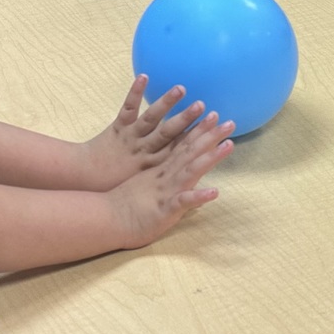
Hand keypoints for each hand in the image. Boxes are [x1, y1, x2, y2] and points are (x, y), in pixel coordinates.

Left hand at [81, 75, 223, 190]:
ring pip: (152, 119)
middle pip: (173, 135)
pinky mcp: (118, 129)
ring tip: (182, 89)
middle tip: (213, 112)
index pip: (185, 151)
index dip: (205, 141)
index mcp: (157, 166)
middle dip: (194, 123)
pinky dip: (135, 93)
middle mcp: (148, 151)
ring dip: (167, 104)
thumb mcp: (147, 190)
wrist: (85, 184)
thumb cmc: (118, 190)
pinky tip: (144, 76)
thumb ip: (168, 180)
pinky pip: (128, 109)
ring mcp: (133, 139)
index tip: (224, 132)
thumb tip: (189, 175)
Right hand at [106, 105, 234, 248]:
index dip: (199, 129)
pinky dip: (198, 196)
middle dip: (209, 133)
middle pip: (189, 148)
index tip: (214, 114)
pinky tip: (215, 191)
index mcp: (158, 165)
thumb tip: (165, 160)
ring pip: (191, 168)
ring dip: (210, 156)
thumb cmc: (122, 199)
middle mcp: (163, 171)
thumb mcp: (140, 176)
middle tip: (228, 120)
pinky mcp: (164, 208)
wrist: (103, 218)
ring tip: (229, 145)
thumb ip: (155, 168)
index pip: (181, 143)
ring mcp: (165, 188)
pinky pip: (183, 201)